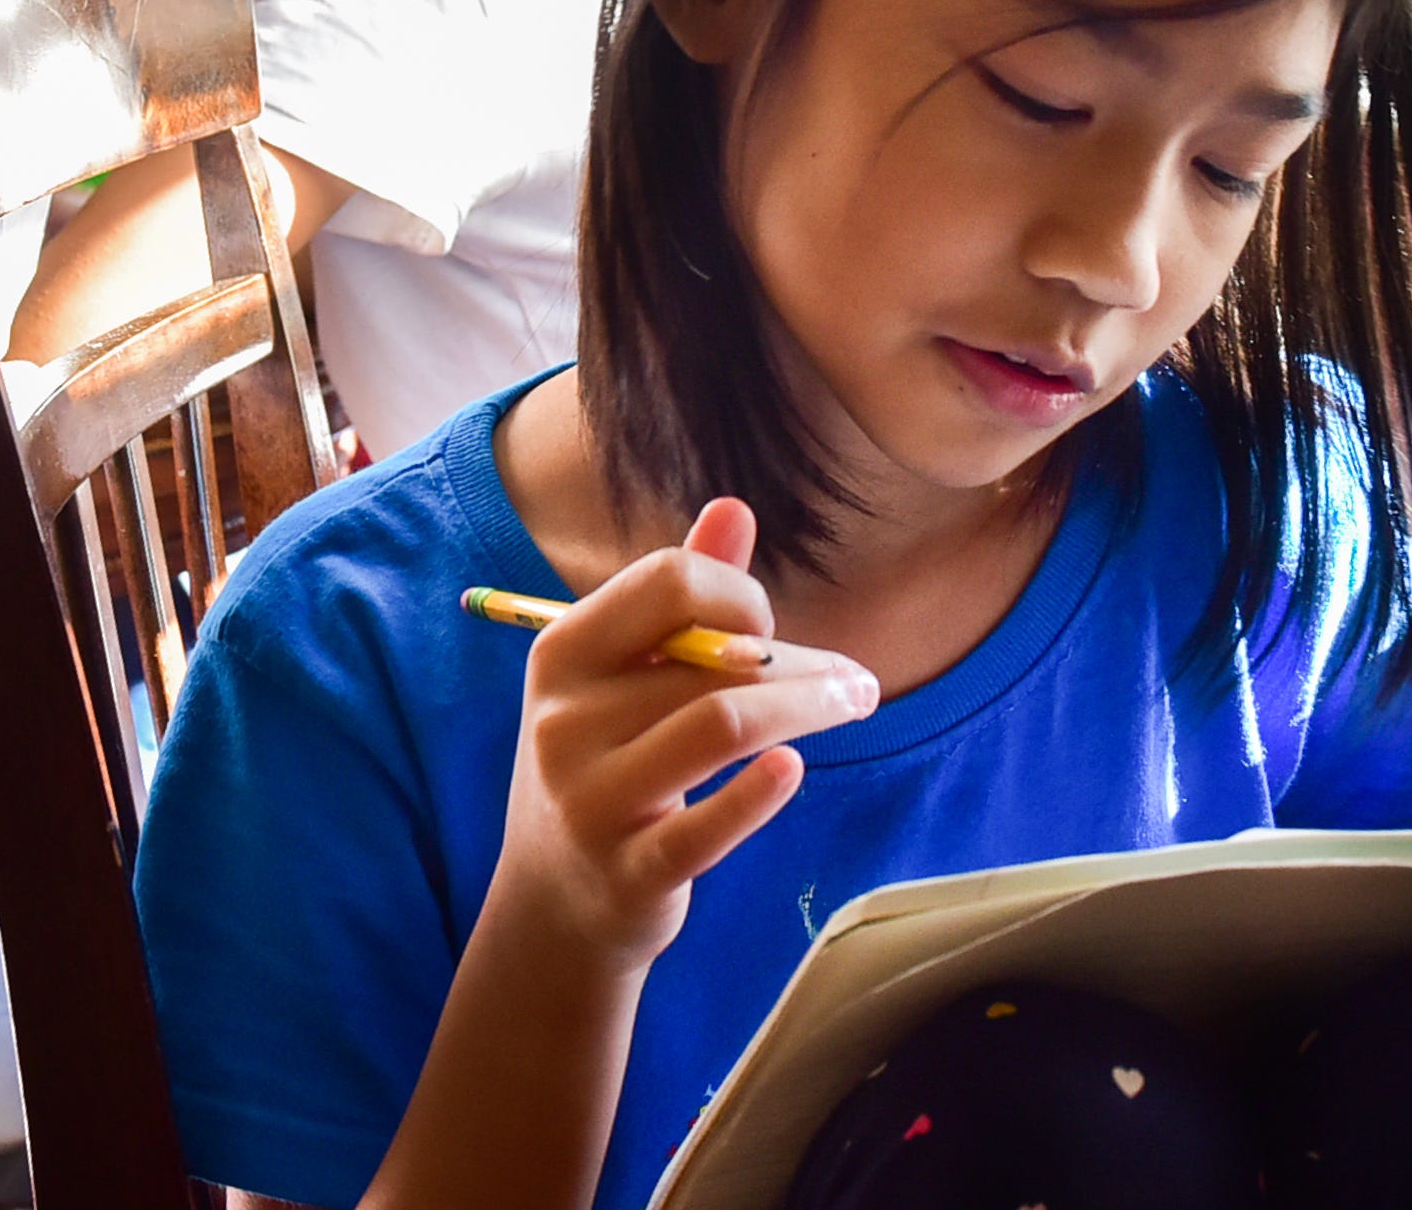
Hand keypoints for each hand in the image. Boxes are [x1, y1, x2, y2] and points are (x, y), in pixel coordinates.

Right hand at [485, 499, 882, 968]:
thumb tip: (735, 507)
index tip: (771, 633)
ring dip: (806, 709)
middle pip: (709, 659)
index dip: (739, 595)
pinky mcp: (631, 871)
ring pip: (720, 725)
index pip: (667, 581)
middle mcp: (566, 718)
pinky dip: (760, 792)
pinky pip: (707, 825)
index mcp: (563, 653)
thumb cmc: (605, 766)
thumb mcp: (619, 677)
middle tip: (858, 683)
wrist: (553, 904)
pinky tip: (793, 770)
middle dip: (801, 664)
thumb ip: (676, 596)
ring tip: (857, 705)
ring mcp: (592, 798)